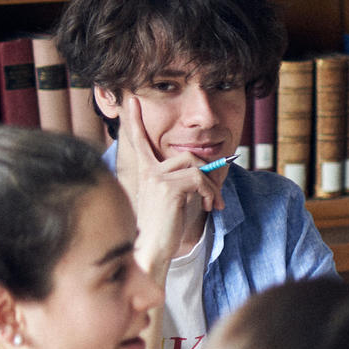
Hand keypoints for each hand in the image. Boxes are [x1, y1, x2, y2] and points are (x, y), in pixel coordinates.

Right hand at [118, 93, 221, 276]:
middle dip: (209, 173)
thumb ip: (184, 181)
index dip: (135, 120)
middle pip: (187, 155)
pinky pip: (200, 179)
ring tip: (214, 204)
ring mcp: (156, 177)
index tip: (132, 100)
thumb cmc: (164, 228)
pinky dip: (212, 193)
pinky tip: (211, 208)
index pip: (139, 141)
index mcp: (146, 172)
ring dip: (212, 186)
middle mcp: (148, 171)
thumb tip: (208, 171)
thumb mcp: (174, 199)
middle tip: (217, 196)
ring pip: (196, 167)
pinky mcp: (168, 187)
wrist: (153, 249)